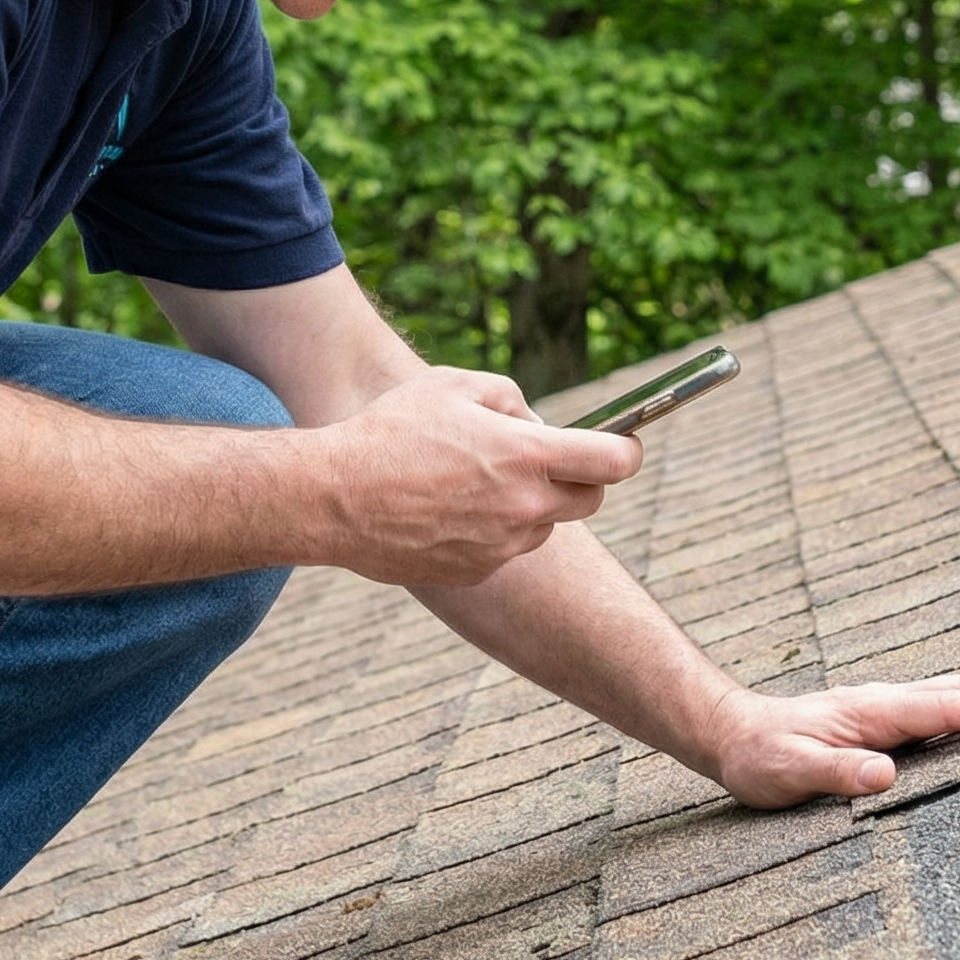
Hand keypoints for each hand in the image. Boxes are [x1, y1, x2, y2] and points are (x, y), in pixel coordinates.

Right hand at [303, 367, 640, 587]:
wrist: (333, 497)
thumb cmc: (390, 431)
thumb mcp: (452, 386)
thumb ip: (510, 397)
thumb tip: (537, 423)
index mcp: (525, 456)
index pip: (613, 462)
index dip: (627, 451)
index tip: (622, 446)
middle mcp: (523, 507)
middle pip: (591, 501)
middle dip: (581, 478)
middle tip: (546, 459)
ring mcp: (501, 547)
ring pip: (542, 525)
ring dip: (528, 504)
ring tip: (471, 481)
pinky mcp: (476, 573)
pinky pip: (503, 550)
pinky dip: (491, 531)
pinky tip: (445, 510)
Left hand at [704, 674, 959, 807]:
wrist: (733, 735)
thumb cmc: (759, 757)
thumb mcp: (788, 772)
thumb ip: (835, 772)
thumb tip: (884, 774)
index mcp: (874, 711)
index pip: (947, 709)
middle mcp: (888, 702)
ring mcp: (891, 708)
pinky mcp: (890, 721)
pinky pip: (949, 707)